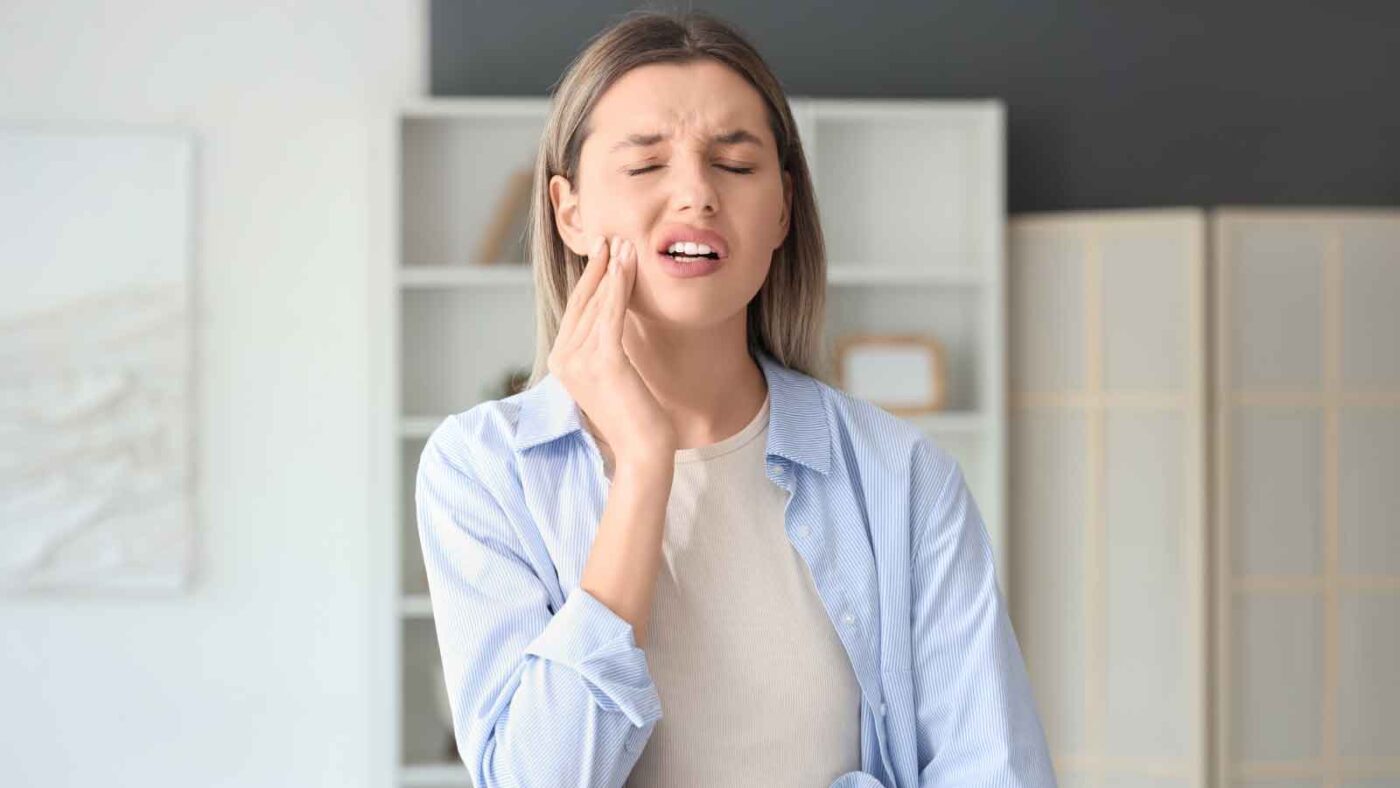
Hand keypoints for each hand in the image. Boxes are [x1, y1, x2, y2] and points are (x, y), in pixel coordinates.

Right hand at [548, 235, 677, 464]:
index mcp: (561, 362)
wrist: (642, 451)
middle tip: (611, 235)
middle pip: (583, 301)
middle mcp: (563, 359)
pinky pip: (611, 313)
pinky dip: (618, 284)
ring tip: (624, 242)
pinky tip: (626, 263)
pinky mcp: (603, 361)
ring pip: (597, 303)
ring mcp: (579, 360)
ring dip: (612, 268)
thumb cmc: (634, 417)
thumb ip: (602, 350)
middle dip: (598, 266)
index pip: (576, 310)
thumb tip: (610, 322)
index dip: (590, 278)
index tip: (603, 251)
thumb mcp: (611, 376)